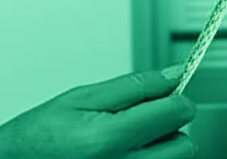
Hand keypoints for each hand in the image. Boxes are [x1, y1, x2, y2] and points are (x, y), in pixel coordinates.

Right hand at [0, 66, 196, 158]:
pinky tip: (126, 153)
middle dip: (172, 127)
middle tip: (145, 119)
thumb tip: (174, 76)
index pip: (176, 112)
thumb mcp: (83, 97)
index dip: (177, 96)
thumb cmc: (40, 135)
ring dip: (163, 147)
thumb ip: (135, 87)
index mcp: (110, 139)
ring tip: (131, 139)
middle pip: (185, 146)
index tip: (167, 93)